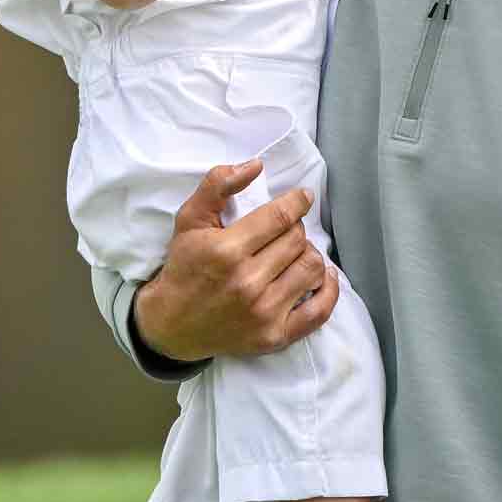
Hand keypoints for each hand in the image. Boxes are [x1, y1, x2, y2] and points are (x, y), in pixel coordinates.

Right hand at [133, 159, 338, 360]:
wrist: (172, 325)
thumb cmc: (184, 267)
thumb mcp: (190, 219)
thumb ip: (218, 185)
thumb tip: (255, 165)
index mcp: (227, 250)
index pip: (280, 217)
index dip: (297, 202)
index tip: (303, 197)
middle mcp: (248, 282)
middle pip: (297, 240)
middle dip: (295, 228)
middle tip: (284, 230)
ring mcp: (264, 312)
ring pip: (312, 268)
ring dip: (308, 254)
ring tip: (295, 252)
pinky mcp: (275, 336)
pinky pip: (319, 311)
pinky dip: (329, 290)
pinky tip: (325, 276)